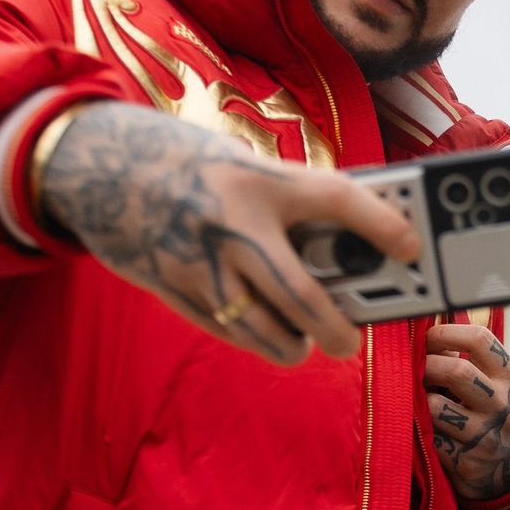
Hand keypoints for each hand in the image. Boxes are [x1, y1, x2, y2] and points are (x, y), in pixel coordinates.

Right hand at [39, 102, 419, 366]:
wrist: (96, 165)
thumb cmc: (188, 165)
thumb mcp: (242, 167)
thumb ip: (287, 205)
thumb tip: (346, 251)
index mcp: (259, 180)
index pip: (336, 199)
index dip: (382, 222)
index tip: (412, 245)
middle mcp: (233, 224)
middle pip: (303, 296)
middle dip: (337, 329)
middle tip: (348, 339)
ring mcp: (200, 263)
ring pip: (266, 330)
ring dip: (295, 344)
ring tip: (308, 341)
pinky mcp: (174, 289)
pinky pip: (229, 331)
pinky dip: (257, 340)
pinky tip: (268, 334)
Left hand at [424, 323, 509, 502]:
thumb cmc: (496, 416)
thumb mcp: (500, 386)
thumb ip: (475, 361)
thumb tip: (428, 335)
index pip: (480, 340)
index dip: (446, 333)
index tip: (428, 338)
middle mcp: (503, 406)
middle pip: (456, 371)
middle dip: (427, 365)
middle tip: (416, 368)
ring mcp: (485, 437)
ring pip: (435, 406)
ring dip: (419, 399)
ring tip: (418, 397)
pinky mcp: (466, 463)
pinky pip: (429, 436)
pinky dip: (420, 428)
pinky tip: (423, 425)